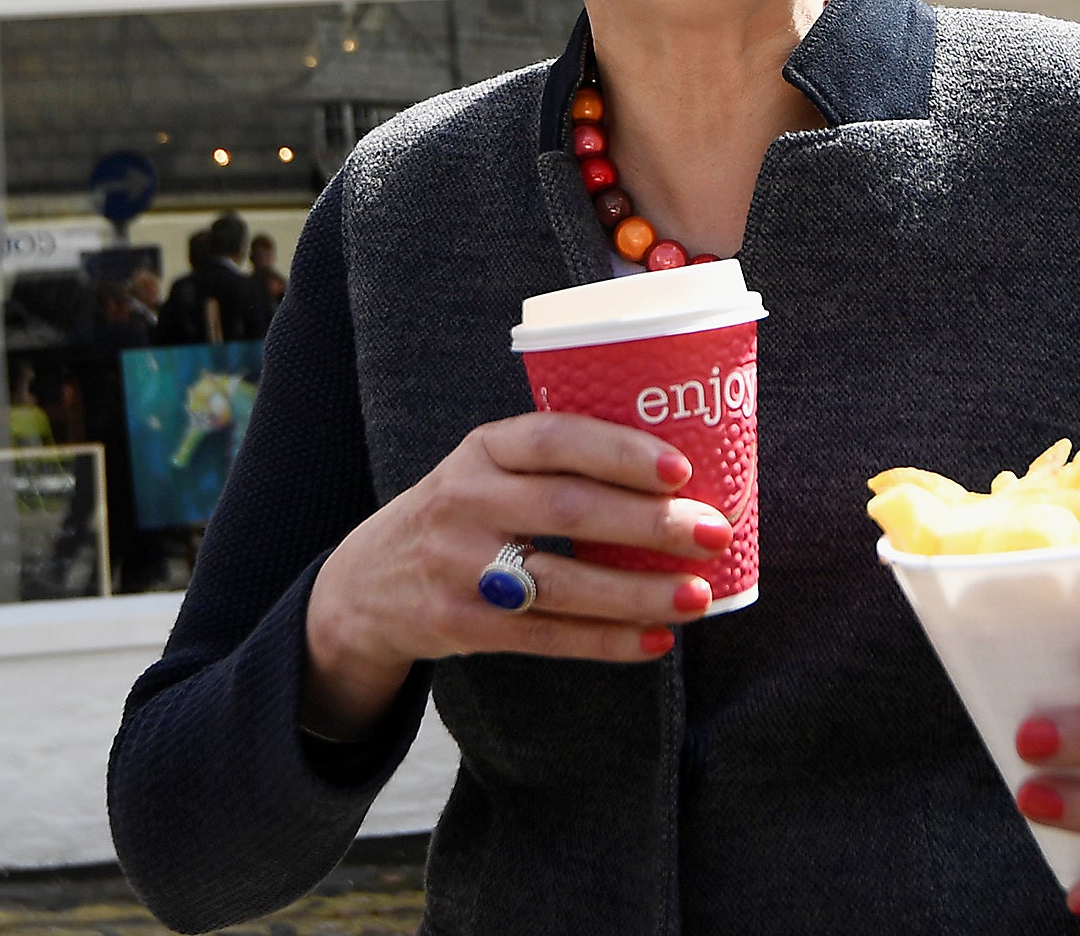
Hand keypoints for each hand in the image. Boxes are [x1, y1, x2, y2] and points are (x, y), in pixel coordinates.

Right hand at [301, 412, 731, 737]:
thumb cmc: (460, 513)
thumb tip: (677, 477)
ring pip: (563, 583)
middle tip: (714, 532)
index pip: (553, 438)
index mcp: (479, 449)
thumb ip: (552, 465)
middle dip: (650, 524)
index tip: (681, 469)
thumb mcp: (484, 468)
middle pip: (568, 510)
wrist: (366, 585)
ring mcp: (459, 567)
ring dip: (639, 592)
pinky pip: (548, 637)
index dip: (619, 451)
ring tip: (698, 595)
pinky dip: (608, 641)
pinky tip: (657, 640)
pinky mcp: (462, 625)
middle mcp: (465, 501)